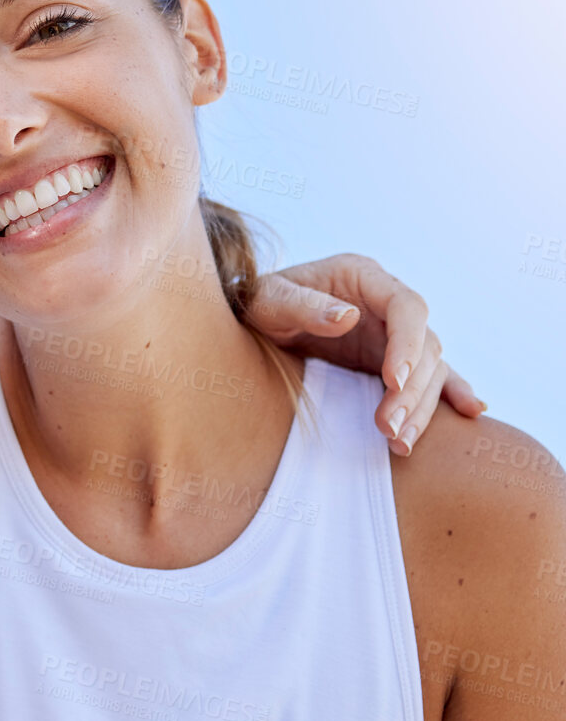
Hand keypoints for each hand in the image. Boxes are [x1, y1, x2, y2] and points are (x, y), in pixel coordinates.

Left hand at [247, 254, 484, 455]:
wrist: (250, 322)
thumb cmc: (256, 304)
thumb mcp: (268, 301)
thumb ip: (301, 306)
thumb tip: (347, 316)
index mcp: (363, 276)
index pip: (406, 306)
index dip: (407, 344)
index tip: (394, 380)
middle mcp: (386, 303)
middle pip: (424, 344)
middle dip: (411, 389)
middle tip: (388, 428)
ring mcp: (392, 334)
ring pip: (429, 369)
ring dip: (420, 407)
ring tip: (399, 443)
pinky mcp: (391, 361)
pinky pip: (429, 377)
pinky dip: (448, 394)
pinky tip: (469, 412)